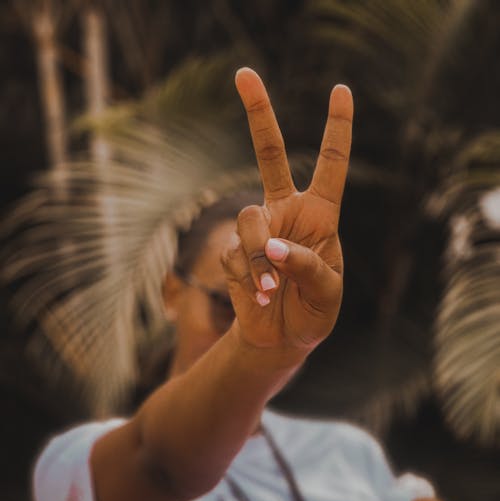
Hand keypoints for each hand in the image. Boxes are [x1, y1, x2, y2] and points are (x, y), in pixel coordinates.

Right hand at [222, 68, 352, 358]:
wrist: (281, 339)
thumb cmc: (314, 311)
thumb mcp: (327, 293)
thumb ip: (307, 267)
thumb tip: (271, 247)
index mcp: (320, 214)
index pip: (330, 164)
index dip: (337, 128)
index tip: (341, 90)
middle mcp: (286, 212)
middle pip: (268, 154)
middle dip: (258, 113)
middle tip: (244, 73)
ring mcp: (257, 230)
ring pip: (249, 220)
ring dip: (258, 256)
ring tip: (271, 289)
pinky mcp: (233, 254)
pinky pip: (234, 256)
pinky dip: (248, 279)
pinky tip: (260, 297)